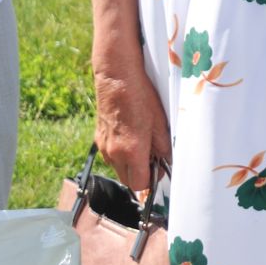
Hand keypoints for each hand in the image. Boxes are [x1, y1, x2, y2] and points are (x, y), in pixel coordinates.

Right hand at [92, 59, 171, 192]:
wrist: (116, 79)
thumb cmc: (140, 97)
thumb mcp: (160, 121)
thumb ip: (163, 146)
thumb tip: (168, 160)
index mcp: (132, 151)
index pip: (140, 184)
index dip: (151, 181)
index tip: (159, 171)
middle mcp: (114, 154)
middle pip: (127, 181)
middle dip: (140, 176)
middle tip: (152, 160)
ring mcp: (104, 147)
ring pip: (118, 169)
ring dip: (130, 166)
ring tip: (141, 147)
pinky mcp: (98, 140)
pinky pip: (110, 157)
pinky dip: (120, 155)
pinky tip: (129, 138)